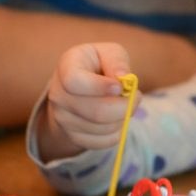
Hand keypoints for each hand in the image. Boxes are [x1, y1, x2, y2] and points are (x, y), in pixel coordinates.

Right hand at [38, 42, 140, 158]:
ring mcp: (62, 118)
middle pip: (94, 111)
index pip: (75, 81)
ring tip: (124, 105)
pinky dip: (116, 132)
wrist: (81, 87)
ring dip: (122, 119)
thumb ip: (117, 61)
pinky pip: (101, 142)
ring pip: (101, 128)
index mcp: (66, 66)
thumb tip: (123, 78)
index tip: (119, 87)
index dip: (100, 87)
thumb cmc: (99, 65)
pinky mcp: (72, 136)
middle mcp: (58, 94)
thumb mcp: (110, 53)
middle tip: (137, 97)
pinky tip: (117, 118)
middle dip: (124, 107)